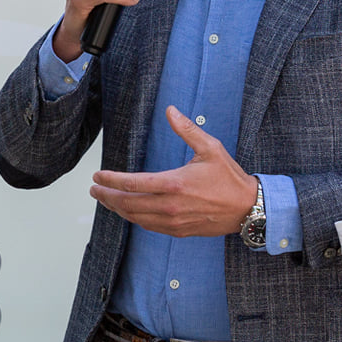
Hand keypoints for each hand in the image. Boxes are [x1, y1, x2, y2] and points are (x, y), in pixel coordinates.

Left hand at [90, 106, 257, 236]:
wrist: (248, 208)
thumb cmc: (229, 178)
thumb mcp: (210, 148)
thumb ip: (187, 130)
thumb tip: (171, 110)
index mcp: (175, 184)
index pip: (133, 184)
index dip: (111, 180)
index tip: (97, 175)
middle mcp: (171, 206)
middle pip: (127, 203)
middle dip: (106, 196)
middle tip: (93, 188)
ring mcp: (173, 221)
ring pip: (135, 217)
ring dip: (116, 208)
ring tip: (104, 198)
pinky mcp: (178, 230)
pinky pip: (148, 226)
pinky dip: (132, 218)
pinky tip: (126, 210)